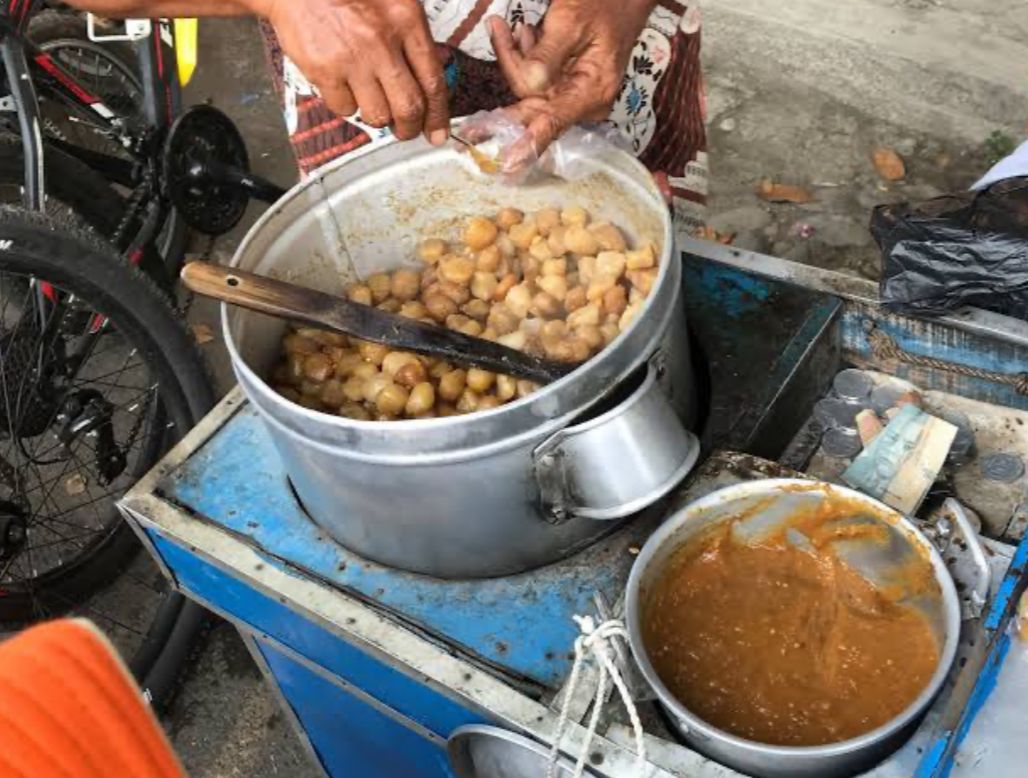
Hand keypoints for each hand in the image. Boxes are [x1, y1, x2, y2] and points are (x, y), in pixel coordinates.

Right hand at [250, 0, 448, 142]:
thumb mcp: (392, 0)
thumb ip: (411, 36)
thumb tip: (426, 77)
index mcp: (406, 20)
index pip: (433, 81)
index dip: (438, 115)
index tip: (437, 133)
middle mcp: (383, 41)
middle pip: (409, 107)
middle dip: (410, 128)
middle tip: (406, 131)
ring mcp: (353, 58)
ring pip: (378, 115)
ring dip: (377, 117)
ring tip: (370, 102)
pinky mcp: (324, 70)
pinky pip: (345, 108)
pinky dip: (347, 105)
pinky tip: (343, 86)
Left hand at [488, 0, 655, 161]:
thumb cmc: (606, 4)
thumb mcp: (573, 21)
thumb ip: (547, 54)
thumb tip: (528, 84)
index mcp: (592, 90)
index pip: (554, 121)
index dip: (528, 142)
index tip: (510, 162)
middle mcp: (584, 100)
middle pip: (533, 105)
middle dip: (509, 78)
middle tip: (488, 56)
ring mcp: (575, 94)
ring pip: (530, 90)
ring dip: (516, 59)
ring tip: (510, 28)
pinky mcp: (567, 85)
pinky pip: (536, 80)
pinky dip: (526, 58)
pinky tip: (525, 35)